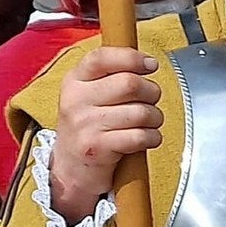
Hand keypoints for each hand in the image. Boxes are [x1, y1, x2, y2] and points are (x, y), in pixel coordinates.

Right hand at [51, 48, 161, 222]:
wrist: (71, 168)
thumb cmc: (90, 127)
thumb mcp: (90, 95)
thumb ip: (112, 76)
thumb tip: (147, 61)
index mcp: (75, 81)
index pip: (102, 58)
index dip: (132, 58)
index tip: (150, 65)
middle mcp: (76, 100)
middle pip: (130, 83)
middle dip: (151, 92)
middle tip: (150, 101)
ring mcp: (85, 125)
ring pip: (141, 112)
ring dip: (154, 118)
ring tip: (147, 123)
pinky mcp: (97, 148)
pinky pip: (141, 136)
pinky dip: (152, 138)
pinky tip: (145, 139)